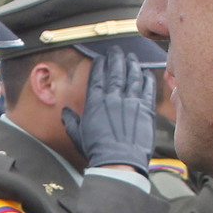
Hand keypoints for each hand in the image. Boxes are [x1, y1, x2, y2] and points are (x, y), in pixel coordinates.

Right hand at [62, 45, 154, 172]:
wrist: (119, 162)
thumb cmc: (97, 151)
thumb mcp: (78, 135)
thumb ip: (71, 121)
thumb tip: (65, 113)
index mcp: (95, 102)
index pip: (98, 76)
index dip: (100, 64)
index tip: (101, 58)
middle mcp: (113, 98)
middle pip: (115, 70)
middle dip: (116, 58)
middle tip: (117, 50)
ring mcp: (131, 102)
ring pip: (132, 76)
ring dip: (132, 64)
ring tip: (131, 57)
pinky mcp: (146, 110)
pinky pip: (147, 88)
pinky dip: (147, 79)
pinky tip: (146, 73)